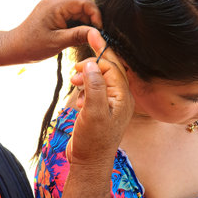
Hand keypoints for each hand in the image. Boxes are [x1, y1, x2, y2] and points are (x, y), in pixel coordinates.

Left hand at [5, 0, 101, 62]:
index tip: (99, 30)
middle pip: (82, 2)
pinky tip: (75, 34)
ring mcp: (53, 5)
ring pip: (78, 7)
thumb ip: (79, 35)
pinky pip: (71, 12)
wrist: (14, 47)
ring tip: (83, 36)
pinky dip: (77, 22)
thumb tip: (98, 34)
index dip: (95, 14)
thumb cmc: (32, 46)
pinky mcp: (53, 11)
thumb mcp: (58, 42)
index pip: (84, 1)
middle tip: (93, 34)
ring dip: (84, 20)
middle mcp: (55, 1)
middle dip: (91, 17)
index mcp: (55, 5)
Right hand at [67, 29, 133, 165]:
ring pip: (98, 81)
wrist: (89, 164)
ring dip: (85, 80)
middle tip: (75, 72)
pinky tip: (78, 102)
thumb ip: (94, 86)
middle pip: (106, 71)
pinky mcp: (101, 111)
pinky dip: (84, 92)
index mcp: (123, 96)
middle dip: (90, 68)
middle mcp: (120, 99)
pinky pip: (93, 92)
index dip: (100, 52)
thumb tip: (93, 64)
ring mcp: (110, 105)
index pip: (113, 66)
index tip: (90, 34)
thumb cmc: (93, 141)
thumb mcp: (93, 111)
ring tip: (74, 85)